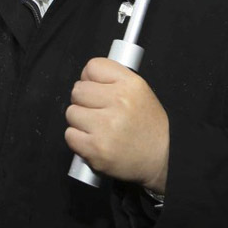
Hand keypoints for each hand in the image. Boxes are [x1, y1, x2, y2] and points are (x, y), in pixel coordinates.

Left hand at [65, 57, 169, 192]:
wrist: (158, 161)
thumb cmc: (147, 128)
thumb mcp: (140, 94)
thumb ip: (114, 81)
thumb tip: (84, 77)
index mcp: (131, 85)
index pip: (93, 67)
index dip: (90, 78)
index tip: (96, 89)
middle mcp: (120, 102)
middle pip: (78, 90)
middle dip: (84, 101)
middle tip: (98, 112)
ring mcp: (107, 126)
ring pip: (72, 112)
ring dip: (80, 121)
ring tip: (98, 128)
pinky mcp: (96, 148)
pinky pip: (69, 134)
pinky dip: (77, 139)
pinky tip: (93, 141)